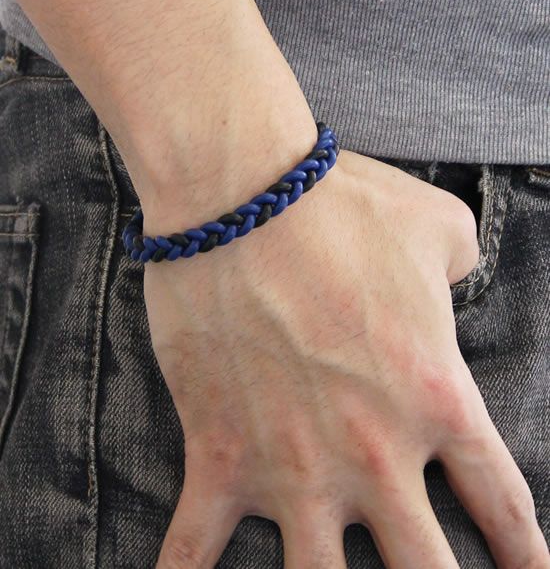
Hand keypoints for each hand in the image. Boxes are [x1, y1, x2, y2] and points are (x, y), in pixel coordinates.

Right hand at [143, 149, 548, 568]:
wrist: (241, 196)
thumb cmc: (343, 205)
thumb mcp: (439, 225)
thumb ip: (466, 262)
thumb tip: (457, 274)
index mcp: (435, 397)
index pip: (502, 503)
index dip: (523, 553)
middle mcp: (373, 451)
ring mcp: (292, 464)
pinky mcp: (219, 454)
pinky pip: (195, 547)